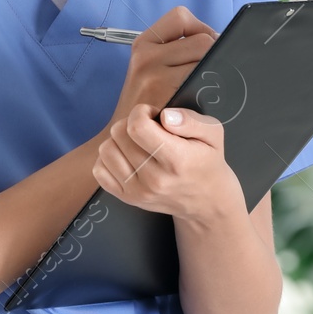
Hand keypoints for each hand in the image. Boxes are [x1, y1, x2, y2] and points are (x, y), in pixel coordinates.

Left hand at [92, 104, 243, 224]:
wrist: (206, 201)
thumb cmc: (207, 160)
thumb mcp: (213, 133)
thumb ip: (191, 120)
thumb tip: (165, 117)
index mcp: (177, 160)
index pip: (137, 127)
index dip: (141, 112)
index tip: (153, 115)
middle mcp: (155, 180)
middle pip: (119, 134)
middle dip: (131, 123)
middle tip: (149, 129)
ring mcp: (138, 192)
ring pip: (106, 150)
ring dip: (119, 139)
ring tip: (138, 143)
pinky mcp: (127, 199)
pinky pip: (99, 170)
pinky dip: (109, 158)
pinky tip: (127, 157)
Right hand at [102, 6, 218, 129]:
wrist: (129, 139)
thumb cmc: (146, 102)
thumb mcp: (147, 68)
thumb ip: (175, 50)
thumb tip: (217, 40)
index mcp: (142, 44)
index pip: (181, 17)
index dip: (200, 28)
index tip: (204, 46)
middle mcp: (146, 56)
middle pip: (202, 40)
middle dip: (213, 53)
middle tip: (209, 71)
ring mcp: (155, 76)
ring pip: (207, 60)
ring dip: (214, 72)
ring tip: (205, 85)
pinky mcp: (167, 97)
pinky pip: (204, 82)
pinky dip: (210, 88)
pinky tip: (203, 98)